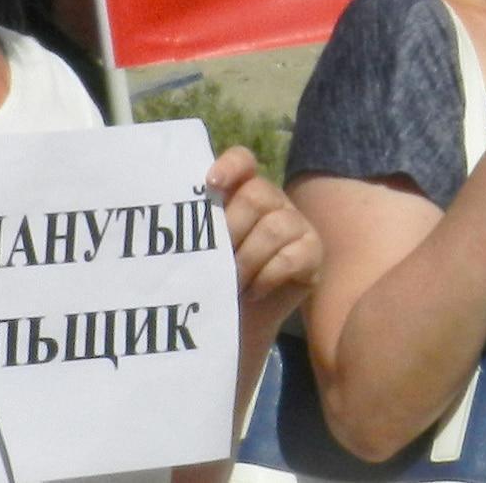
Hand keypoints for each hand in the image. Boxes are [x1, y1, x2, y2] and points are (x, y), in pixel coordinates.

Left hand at [209, 146, 320, 330]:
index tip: (211, 184)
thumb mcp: (198, 251)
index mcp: (242, 192)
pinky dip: (268, 276)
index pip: (243, 161)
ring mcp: (297, 225)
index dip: (230, 166)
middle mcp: (272, 202)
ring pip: (275, 226)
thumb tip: (173, 222)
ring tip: (233, 282)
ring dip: (247, 259)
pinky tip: (255, 290)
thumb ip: (194, 229)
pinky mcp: (313, 252)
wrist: (236, 323)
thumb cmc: (213, 281)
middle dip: (232, 229)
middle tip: (217, 259)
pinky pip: (293, 256)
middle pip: (257, 195)